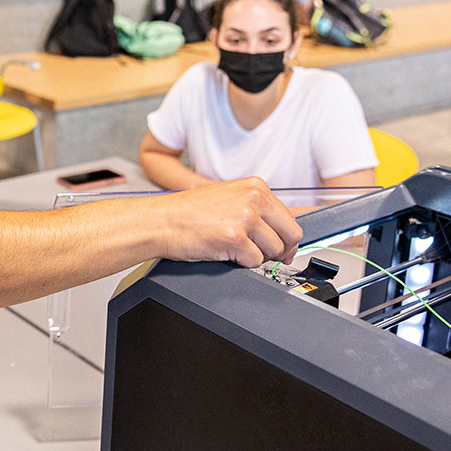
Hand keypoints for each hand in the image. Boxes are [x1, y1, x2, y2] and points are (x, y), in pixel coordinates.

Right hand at [157, 177, 302, 267]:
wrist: (159, 220)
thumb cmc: (188, 213)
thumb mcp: (229, 199)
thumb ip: (257, 211)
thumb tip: (284, 236)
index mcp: (256, 186)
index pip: (290, 218)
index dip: (285, 238)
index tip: (280, 248)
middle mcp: (254, 198)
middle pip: (291, 236)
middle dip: (279, 251)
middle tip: (260, 254)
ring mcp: (245, 217)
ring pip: (274, 251)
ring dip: (257, 256)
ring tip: (233, 248)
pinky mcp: (235, 238)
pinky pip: (254, 262)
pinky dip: (241, 264)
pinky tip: (223, 251)